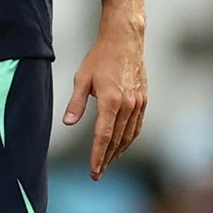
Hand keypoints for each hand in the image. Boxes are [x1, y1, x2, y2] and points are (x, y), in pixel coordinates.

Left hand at [64, 28, 147, 179]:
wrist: (124, 40)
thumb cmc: (101, 57)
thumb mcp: (82, 78)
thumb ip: (76, 102)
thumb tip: (68, 122)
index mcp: (111, 99)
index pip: (103, 136)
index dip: (98, 155)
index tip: (94, 171)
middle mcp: (127, 104)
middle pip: (117, 140)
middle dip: (107, 158)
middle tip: (98, 172)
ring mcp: (138, 102)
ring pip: (129, 135)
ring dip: (118, 151)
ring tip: (108, 162)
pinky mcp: (143, 99)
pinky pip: (137, 125)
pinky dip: (130, 139)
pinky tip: (122, 144)